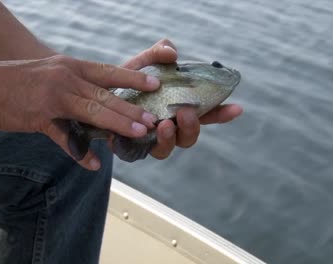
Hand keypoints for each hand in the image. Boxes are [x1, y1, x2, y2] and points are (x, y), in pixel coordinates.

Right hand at [0, 55, 160, 169]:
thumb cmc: (20, 79)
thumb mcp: (52, 72)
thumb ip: (76, 83)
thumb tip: (99, 96)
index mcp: (72, 67)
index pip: (108, 72)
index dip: (133, 78)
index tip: (155, 83)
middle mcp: (66, 79)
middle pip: (105, 94)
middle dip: (131, 108)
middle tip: (153, 119)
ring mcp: (53, 98)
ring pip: (91, 111)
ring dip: (116, 123)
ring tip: (137, 132)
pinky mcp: (39, 118)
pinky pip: (64, 138)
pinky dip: (80, 152)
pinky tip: (94, 164)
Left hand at [121, 39, 242, 159]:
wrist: (96, 97)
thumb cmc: (125, 82)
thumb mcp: (141, 64)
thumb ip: (156, 55)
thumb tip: (171, 52)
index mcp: (177, 108)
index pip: (205, 113)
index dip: (221, 113)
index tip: (236, 108)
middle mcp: (168, 127)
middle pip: (189, 136)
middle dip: (192, 127)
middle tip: (186, 113)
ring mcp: (150, 139)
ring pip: (167, 148)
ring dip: (169, 138)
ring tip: (164, 124)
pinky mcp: (130, 147)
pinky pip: (141, 152)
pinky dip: (143, 143)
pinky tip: (140, 131)